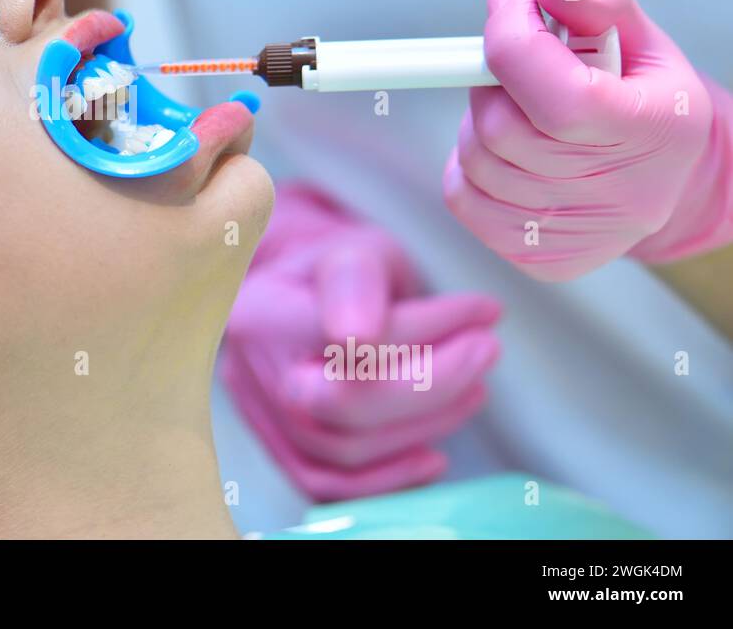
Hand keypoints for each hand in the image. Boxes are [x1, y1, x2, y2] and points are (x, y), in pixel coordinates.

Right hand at [220, 182, 500, 502]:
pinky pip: (331, 486)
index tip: (483, 310)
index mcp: (262, 313)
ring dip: (425, 426)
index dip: (427, 328)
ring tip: (472, 388)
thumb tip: (359, 333)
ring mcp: (262, 416)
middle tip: (485, 350)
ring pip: (345, 452)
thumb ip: (356, 279)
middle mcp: (251, 371)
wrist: (296, 297)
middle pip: (342, 408)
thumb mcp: (352, 249)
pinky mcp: (279, 450)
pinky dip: (389, 478)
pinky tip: (432, 454)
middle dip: (431, 386)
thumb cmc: (334, 271)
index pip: (350, 340)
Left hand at [444, 0, 732, 279]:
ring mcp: (575, 233)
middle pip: (502, 129)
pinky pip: (462, 196)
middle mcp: (620, 194)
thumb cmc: (641, 98)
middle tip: (515, 65)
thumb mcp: (639, 36)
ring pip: (475, 159)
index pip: (560, 97)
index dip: (513, 38)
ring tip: (521, 110)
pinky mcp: (536, 257)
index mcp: (655, 131)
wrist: (662, 183)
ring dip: (482, 121)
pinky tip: (510, 150)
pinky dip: (470, 163)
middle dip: (493, 80)